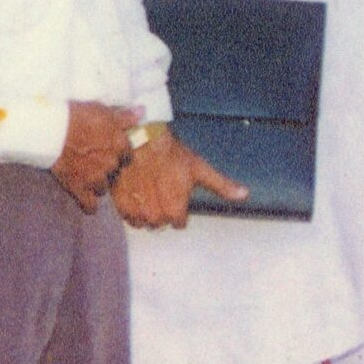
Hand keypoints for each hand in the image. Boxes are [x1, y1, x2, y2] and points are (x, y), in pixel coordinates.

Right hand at [52, 102, 141, 211]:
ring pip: (104, 188)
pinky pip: (89, 204)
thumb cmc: (76, 116)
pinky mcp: (78, 187)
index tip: (109, 153)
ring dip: (97, 184)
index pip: (127, 155)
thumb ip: (124, 116)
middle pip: (115, 172)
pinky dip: (89, 206)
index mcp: (120, 145)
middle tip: (93, 162)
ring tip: (86, 177)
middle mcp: (112, 163)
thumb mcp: (103, 111)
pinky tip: (89, 206)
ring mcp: (96, 177)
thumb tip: (142, 112)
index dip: (118, 155)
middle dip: (107, 169)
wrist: (51, 130)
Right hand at [111, 128, 245, 228]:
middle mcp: (154, 212)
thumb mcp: (200, 168)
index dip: (179, 209)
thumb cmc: (171, 154)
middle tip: (163, 191)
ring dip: (147, 212)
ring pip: (144, 222)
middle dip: (163, 210)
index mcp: (175, 207)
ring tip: (149, 193)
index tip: (176, 194)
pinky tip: (136, 194)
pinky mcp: (119, 202)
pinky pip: (127, 217)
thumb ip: (221, 185)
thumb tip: (244, 194)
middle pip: (161, 222)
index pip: (178, 222)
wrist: (139, 141)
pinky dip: (132, 210)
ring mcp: (135, 209)